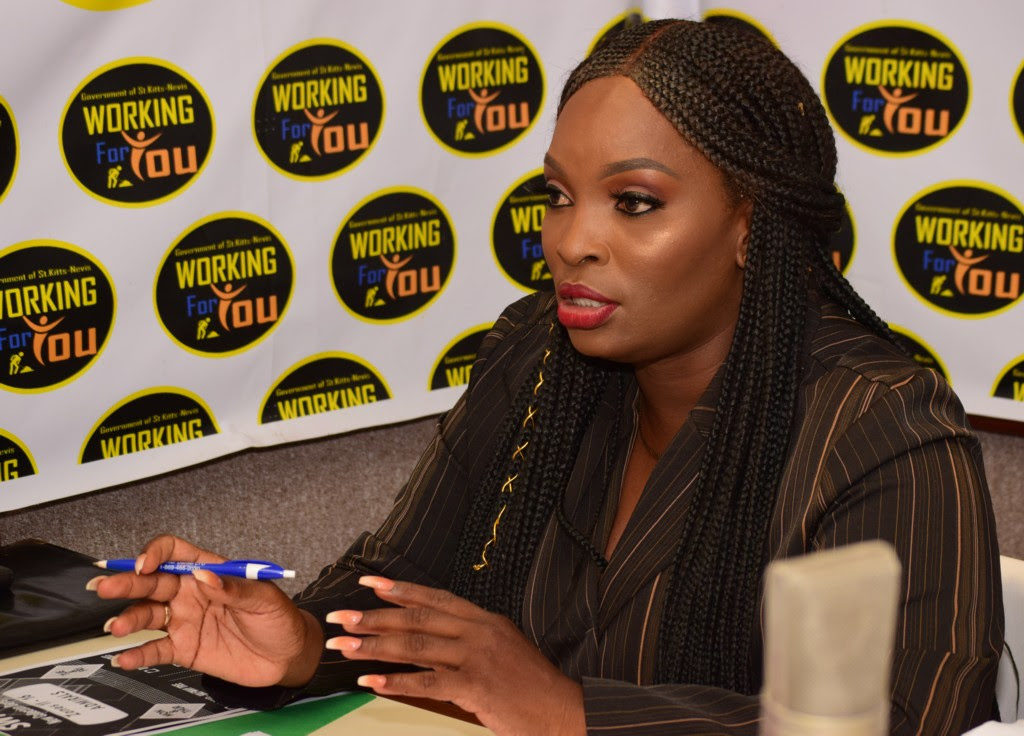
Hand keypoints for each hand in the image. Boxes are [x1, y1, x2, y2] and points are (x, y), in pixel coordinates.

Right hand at [88, 535, 321, 687]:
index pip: (174, 552)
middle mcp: (190, 593)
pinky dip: (137, 654)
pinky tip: (124, 657)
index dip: (156, 553)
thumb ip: (234, 587)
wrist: (287, 656)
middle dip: (126, 583)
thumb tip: (205, 576)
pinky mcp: (184, 648)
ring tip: (116, 627)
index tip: (145, 564)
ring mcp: (184, 620)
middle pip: (150, 583)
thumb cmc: (279, 619)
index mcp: (209, 571)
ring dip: (128, 618)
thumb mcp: (264, 597)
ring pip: (146, 615)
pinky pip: (155, 650)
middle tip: (105, 587)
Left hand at [325, 576, 584, 735]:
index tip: (369, 583)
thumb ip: (467, 643)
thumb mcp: (502, 651)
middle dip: (374, 616)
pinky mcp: (476, 685)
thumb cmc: (532, 688)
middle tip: (342, 618)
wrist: (564, 711)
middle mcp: (479, 631)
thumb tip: (426, 643)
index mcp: (485, 620)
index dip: (399, 590)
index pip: (434, 598)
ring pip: (416, 645)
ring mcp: (477, 657)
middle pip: (417, 617)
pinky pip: (426, 681)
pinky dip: (395, 681)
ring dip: (374, 647)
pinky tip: (370, 681)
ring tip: (345, 647)